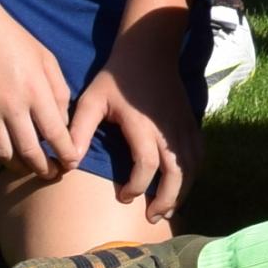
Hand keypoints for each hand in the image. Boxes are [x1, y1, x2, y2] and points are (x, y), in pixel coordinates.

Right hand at [0, 0, 84, 178]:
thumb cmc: (14, 41)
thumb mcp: (46, 59)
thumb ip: (58, 91)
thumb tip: (63, 123)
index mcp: (36, 91)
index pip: (56, 134)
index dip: (66, 154)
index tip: (71, 164)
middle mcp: (12, 106)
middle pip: (30, 152)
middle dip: (44, 169)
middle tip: (51, 174)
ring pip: (3, 155)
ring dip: (17, 167)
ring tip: (26, 167)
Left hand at [73, 40, 196, 218]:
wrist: (149, 50)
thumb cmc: (117, 77)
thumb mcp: (92, 100)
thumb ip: (79, 130)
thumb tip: (68, 163)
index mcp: (142, 125)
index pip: (147, 165)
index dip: (137, 186)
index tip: (123, 197)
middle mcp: (167, 129)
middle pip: (177, 172)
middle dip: (167, 199)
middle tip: (152, 217)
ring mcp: (183, 125)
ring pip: (192, 165)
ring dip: (184, 190)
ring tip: (169, 208)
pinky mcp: (190, 122)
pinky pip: (199, 153)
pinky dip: (194, 172)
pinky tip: (184, 183)